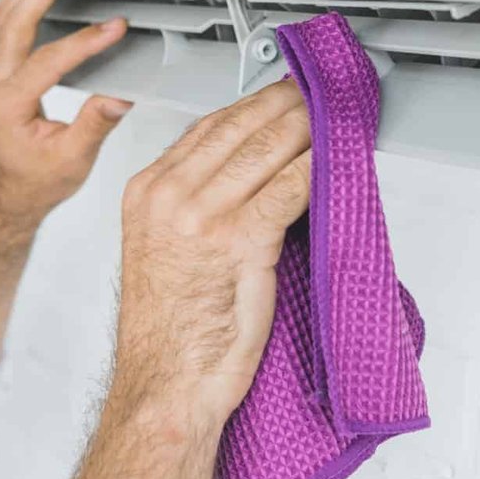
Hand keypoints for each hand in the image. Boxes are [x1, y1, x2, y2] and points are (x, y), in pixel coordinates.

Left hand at [0, 0, 132, 223]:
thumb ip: (93, 127)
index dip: (83, 42)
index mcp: (9, 106)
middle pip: (15, 22)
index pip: (48, 63)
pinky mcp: (3, 71)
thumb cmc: (32, 182)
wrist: (6, 194)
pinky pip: (6, 23)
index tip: (113, 28)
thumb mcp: (70, 162)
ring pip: (5, 15)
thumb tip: (117, 97)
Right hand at [112, 78, 311, 426]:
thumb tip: (243, 177)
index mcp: (145, 193)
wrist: (165, 385)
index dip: (250, 106)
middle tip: (317, 93)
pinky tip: (333, 158)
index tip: (277, 97)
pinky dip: (315, 167)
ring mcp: (200, 216)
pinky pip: (289, 188)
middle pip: (238, 128)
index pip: (206, 128)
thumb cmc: (169, 333)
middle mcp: (168, 196)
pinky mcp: (238, 242)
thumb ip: (192, 208)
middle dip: (284, 105)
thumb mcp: (164, 251)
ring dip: (307, 126)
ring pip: (266, 150)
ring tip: (333, 115)